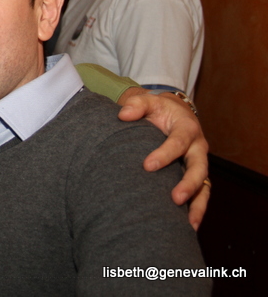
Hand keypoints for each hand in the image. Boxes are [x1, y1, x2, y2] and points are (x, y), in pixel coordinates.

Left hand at [118, 88, 208, 230]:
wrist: (173, 113)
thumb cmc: (157, 109)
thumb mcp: (148, 101)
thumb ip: (136, 105)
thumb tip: (123, 114)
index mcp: (187, 128)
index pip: (178, 142)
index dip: (165, 154)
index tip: (147, 166)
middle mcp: (197, 148)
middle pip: (198, 167)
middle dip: (188, 184)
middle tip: (175, 199)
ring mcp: (198, 163)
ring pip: (204, 185)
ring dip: (197, 204)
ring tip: (189, 224)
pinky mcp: (196, 176)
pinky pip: (201, 194)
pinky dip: (196, 210)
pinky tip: (188, 227)